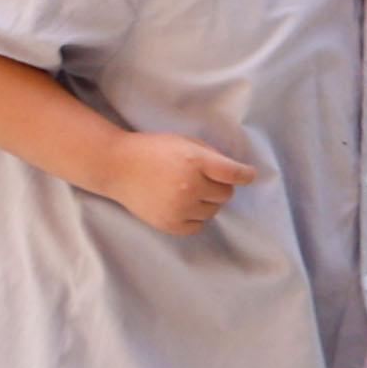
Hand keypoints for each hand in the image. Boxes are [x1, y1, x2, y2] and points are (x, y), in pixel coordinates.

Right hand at [97, 132, 264, 233]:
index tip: (249, 175)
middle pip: (225, 194)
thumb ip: (210, 155)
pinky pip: (197, 226)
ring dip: (206, 202)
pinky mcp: (170, 223)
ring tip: (187, 190)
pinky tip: (181, 204)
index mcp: (194, 161)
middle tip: (202, 179)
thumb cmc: (153, 150)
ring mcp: (179, 207)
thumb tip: (235, 172)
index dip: (245, 174)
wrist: (117, 166)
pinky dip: (194, 217)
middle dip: (219, 186)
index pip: (233, 173)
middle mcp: (189, 186)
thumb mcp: (184, 141)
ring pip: (213, 211)